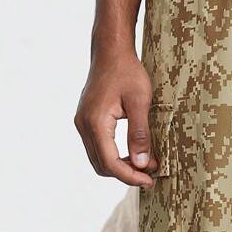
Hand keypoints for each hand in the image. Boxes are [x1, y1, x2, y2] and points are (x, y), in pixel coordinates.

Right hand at [74, 48, 156, 188]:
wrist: (110, 51)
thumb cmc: (127, 71)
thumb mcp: (140, 102)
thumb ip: (140, 135)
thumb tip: (142, 165)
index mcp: (95, 122)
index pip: (110, 163)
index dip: (130, 176)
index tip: (149, 180)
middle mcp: (83, 125)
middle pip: (101, 165)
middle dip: (125, 174)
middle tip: (149, 174)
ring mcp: (82, 123)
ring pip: (98, 159)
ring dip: (120, 166)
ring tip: (144, 164)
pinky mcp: (86, 120)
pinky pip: (98, 147)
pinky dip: (114, 156)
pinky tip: (133, 152)